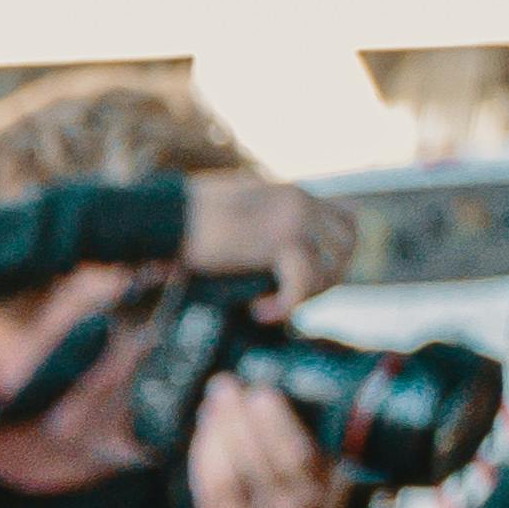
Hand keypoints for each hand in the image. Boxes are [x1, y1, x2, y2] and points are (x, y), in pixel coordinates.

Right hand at [181, 175, 357, 304]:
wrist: (162, 214)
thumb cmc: (182, 219)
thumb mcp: (232, 214)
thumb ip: (257, 225)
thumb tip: (258, 257)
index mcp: (291, 194)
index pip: (344, 221)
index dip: (334, 255)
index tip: (304, 280)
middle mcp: (300, 201)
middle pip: (346, 246)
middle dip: (326, 279)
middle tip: (288, 300)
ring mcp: (294, 218)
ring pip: (329, 267)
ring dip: (305, 296)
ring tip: (269, 307)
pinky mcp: (278, 241)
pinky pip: (302, 283)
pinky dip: (285, 305)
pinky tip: (259, 312)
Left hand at [187, 374, 349, 507]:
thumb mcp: (324, 484)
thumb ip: (315, 448)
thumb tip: (289, 391)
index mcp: (325, 496)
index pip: (298, 456)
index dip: (275, 422)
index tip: (261, 390)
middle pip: (257, 461)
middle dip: (237, 418)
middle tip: (226, 388)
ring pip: (228, 476)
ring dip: (216, 434)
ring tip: (213, 405)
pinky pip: (208, 493)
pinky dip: (203, 457)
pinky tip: (205, 433)